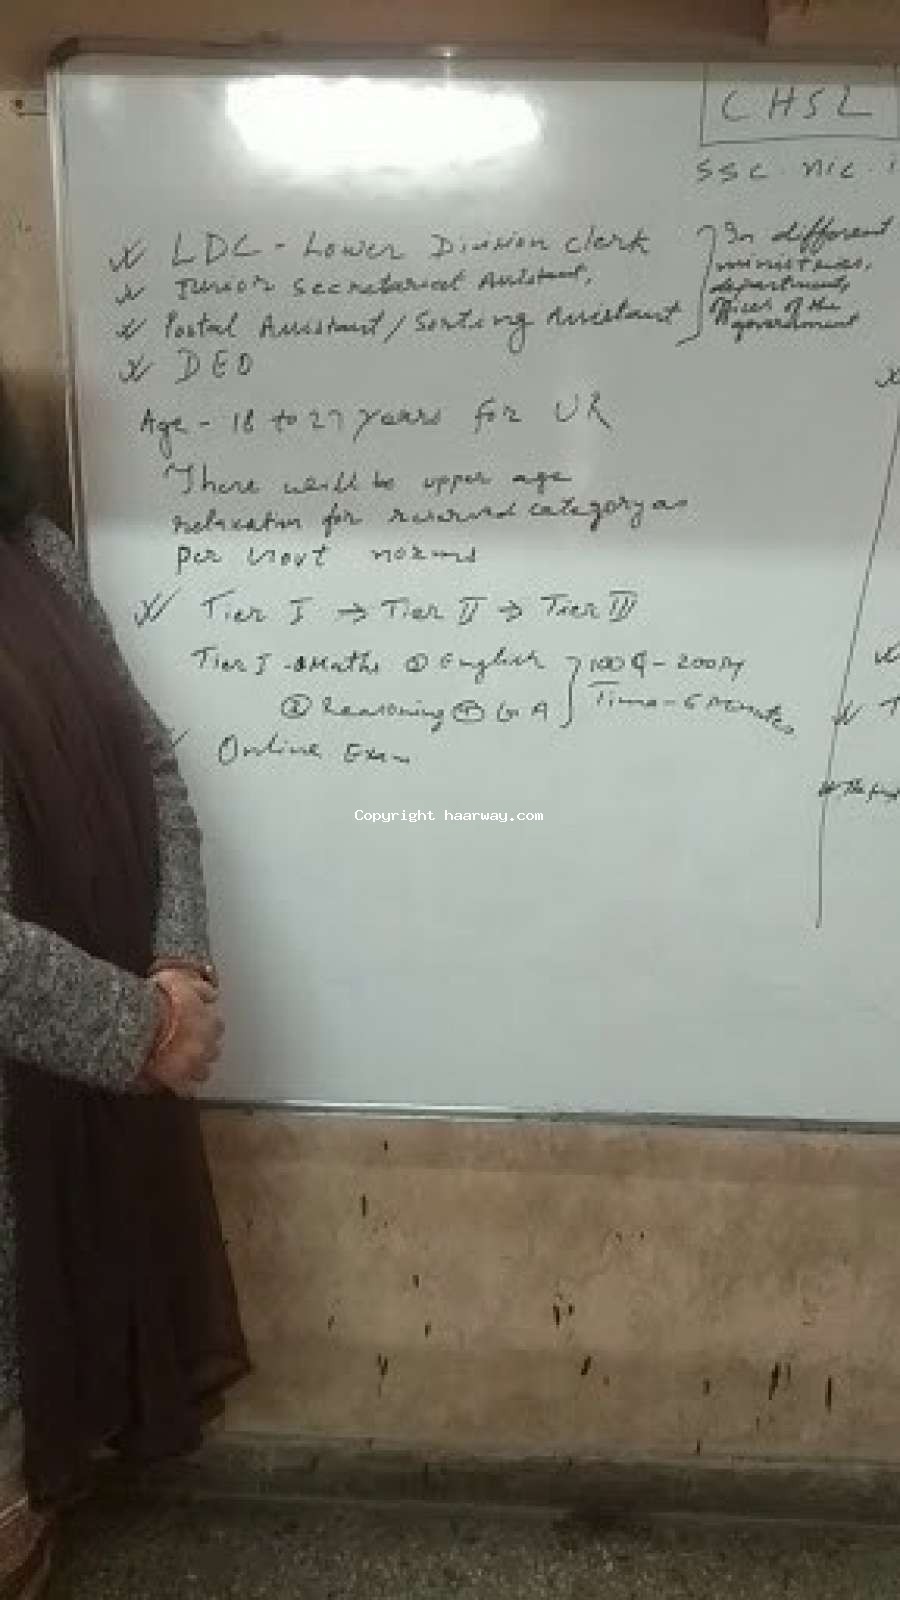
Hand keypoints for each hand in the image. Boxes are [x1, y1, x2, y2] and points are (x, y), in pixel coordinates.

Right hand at [143, 969, 223, 1096]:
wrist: (141, 1022)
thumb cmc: (159, 1000)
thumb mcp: (181, 981)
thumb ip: (200, 988)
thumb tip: (212, 995)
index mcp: (210, 1022)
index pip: (216, 1027)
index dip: (205, 1027)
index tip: (195, 1027)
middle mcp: (208, 1045)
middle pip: (213, 1051)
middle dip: (203, 1049)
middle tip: (187, 1047)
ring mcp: (195, 1065)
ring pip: (203, 1073)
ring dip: (195, 1069)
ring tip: (181, 1067)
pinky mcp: (179, 1081)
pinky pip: (186, 1091)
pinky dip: (182, 1088)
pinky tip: (174, 1085)